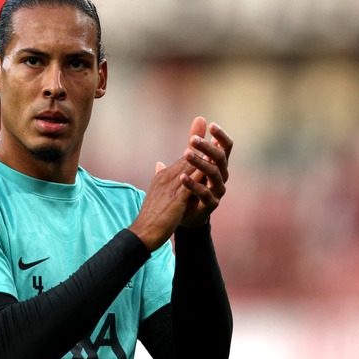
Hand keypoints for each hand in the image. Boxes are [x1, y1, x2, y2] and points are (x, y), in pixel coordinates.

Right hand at [129, 117, 231, 250]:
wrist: (143, 233)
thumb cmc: (151, 215)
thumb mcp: (155, 191)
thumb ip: (159, 176)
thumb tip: (159, 163)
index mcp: (164, 176)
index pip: (182, 157)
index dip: (193, 142)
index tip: (200, 125)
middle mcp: (167, 179)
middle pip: (186, 157)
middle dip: (199, 140)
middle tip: (209, 125)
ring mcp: (171, 189)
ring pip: (189, 168)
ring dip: (202, 155)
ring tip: (215, 142)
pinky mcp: (176, 201)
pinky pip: (189, 185)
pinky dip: (199, 176)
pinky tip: (209, 169)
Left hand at [177, 117, 231, 227]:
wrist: (187, 214)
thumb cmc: (191, 183)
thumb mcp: (192, 160)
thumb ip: (196, 141)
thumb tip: (199, 117)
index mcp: (219, 164)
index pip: (225, 147)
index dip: (221, 136)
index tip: (211, 125)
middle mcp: (222, 176)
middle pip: (220, 158)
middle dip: (207, 147)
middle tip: (192, 139)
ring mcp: (218, 190)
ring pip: (214, 174)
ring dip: (200, 163)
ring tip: (186, 154)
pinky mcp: (211, 204)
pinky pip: (204, 193)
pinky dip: (193, 184)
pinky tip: (182, 177)